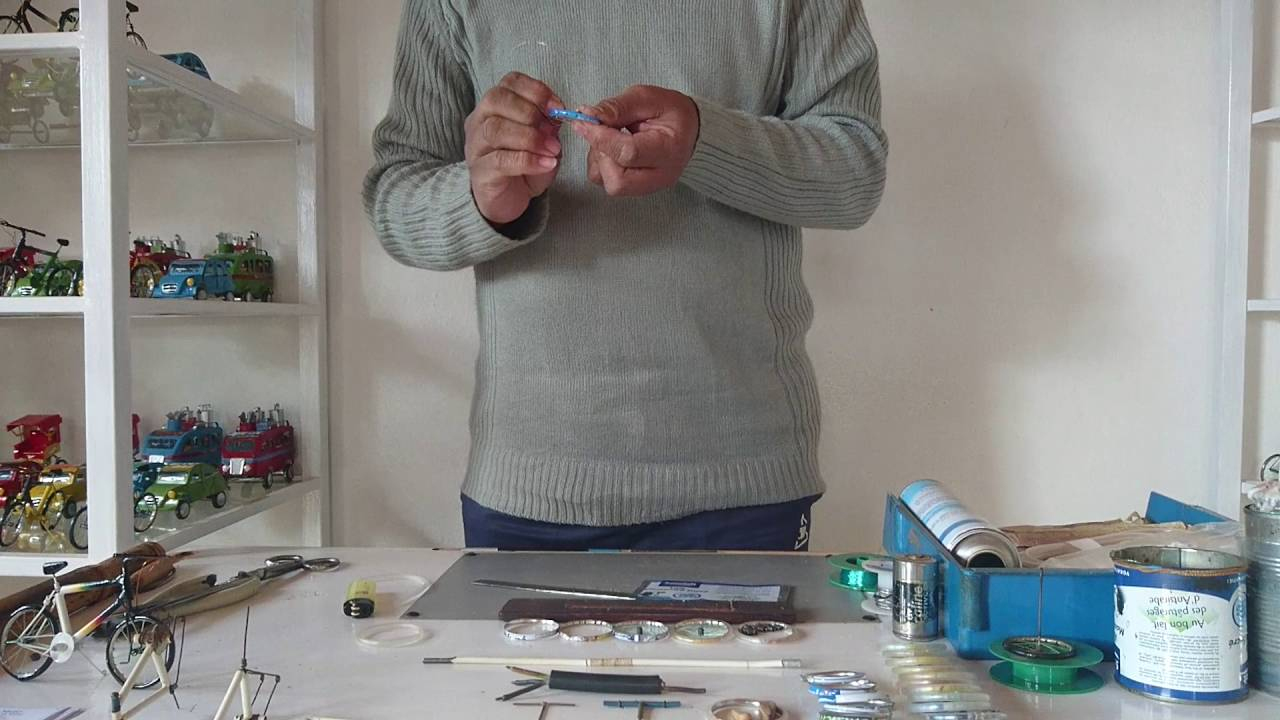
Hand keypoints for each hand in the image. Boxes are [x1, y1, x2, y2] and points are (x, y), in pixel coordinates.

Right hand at [465, 72, 563, 224]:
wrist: (507, 200)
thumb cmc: (523, 166)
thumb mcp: (542, 141)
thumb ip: (549, 126)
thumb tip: (559, 115)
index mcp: (495, 106)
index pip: (509, 82)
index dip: (535, 90)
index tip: (558, 107)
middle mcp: (479, 121)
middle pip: (496, 100)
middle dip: (530, 111)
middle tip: (552, 131)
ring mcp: (475, 146)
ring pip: (495, 129)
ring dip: (530, 137)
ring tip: (552, 150)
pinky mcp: (479, 171)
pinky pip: (500, 160)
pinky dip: (528, 160)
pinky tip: (546, 164)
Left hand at [574, 85, 699, 196]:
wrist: (689, 131)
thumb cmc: (671, 113)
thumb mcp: (647, 98)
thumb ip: (617, 107)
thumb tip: (588, 116)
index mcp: (668, 150)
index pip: (628, 153)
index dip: (601, 138)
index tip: (584, 121)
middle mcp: (660, 176)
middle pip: (617, 181)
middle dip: (601, 154)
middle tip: (602, 130)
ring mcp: (648, 188)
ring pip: (609, 184)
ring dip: (600, 159)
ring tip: (611, 137)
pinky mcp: (637, 190)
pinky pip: (608, 183)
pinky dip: (602, 165)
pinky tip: (612, 149)